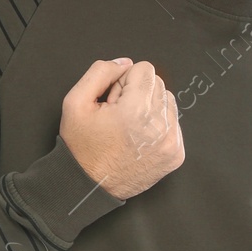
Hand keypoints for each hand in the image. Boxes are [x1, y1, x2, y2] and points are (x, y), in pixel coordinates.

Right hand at [59, 58, 184, 199]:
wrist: (88, 187)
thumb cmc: (81, 148)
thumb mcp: (75, 102)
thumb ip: (100, 72)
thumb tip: (125, 63)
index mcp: (136, 111)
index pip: (145, 69)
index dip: (124, 81)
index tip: (113, 101)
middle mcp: (160, 127)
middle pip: (158, 84)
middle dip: (138, 94)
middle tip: (119, 116)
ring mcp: (172, 143)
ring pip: (168, 102)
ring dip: (150, 108)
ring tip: (128, 128)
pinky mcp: (176, 155)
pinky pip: (173, 123)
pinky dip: (158, 126)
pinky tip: (139, 139)